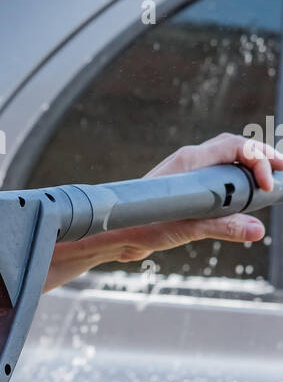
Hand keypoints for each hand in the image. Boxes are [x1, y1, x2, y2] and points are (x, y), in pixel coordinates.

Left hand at [104, 133, 282, 263]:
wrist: (115, 235)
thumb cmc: (142, 225)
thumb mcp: (186, 228)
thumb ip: (222, 227)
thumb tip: (256, 230)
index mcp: (190, 162)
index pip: (233, 146)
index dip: (257, 159)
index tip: (267, 184)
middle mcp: (191, 163)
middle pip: (235, 149)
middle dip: (262, 157)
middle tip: (282, 172)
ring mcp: (189, 175)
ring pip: (228, 164)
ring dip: (251, 171)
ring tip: (271, 184)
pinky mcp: (188, 191)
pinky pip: (219, 180)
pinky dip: (238, 185)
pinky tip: (248, 199)